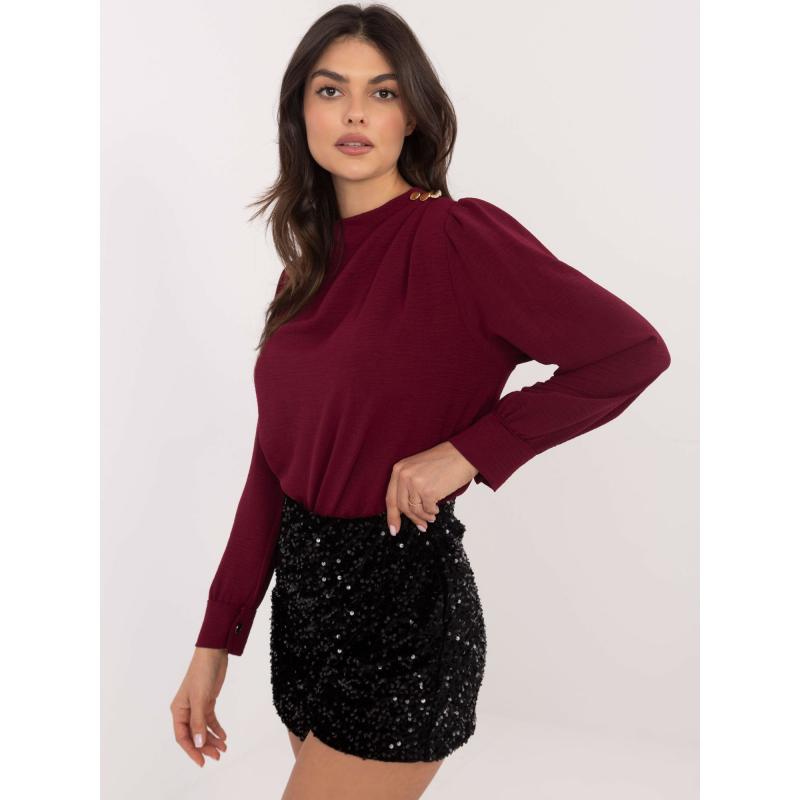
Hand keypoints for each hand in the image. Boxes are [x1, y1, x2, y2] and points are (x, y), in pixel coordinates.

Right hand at [170, 647, 228, 766]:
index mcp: (178, 710)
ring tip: (224, 748)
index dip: (191, 751)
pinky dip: (216, 728)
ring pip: (202, 729)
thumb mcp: (200, 699)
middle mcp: (185, 710)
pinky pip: (210, 719)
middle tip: (218, 756)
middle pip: (193, 735)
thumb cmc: (202, 673)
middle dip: (204, 747)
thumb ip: (198, 722)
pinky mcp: (207, 701)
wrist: (213, 654)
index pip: (182, 737)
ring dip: (212, 739)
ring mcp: (196, 706)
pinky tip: (223, 735)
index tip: (202, 762)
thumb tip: (198, 744)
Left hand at [385, 441, 477, 533]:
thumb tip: (405, 510)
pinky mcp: (428, 491)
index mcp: (399, 469)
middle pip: (402, 506)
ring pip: (415, 510)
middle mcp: (404, 475)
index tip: (394, 530)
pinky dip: (433, 511)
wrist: (463, 454)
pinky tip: (437, 508)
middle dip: (412, 519)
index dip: (392, 516)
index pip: (390, 498)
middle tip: (421, 526)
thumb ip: (407, 485)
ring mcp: (415, 483)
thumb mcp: (417, 468)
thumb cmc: (443, 461)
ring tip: (432, 516)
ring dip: (424, 517)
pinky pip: (428, 509)